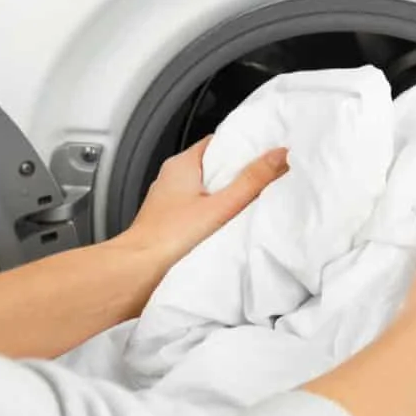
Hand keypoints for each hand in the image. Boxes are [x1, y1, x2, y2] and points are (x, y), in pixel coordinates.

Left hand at [115, 136, 288, 267]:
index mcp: (181, 164)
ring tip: (248, 206)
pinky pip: (197, 210)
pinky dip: (212, 214)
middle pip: (213, 167)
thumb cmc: (168, 239)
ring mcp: (169, 201)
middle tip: (262, 183)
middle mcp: (171, 179)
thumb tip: (278, 156)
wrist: (138, 272)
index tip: (265, 155)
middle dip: (237, 175)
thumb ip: (251, 181)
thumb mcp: (221, 207)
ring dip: (225, 197)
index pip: (218, 143)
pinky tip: (226, 227)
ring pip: (204, 189)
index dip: (242, 148)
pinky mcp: (170, 222)